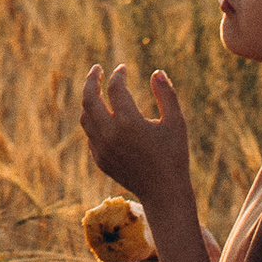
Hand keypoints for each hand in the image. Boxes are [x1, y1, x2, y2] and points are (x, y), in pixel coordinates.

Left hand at [79, 61, 194, 216]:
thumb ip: (166, 94)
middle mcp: (111, 134)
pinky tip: (102, 115)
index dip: (118, 75)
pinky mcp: (100, 160)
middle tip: (97, 69)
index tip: (123, 68)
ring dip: (89, 100)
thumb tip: (157, 72)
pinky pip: (90, 134)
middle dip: (92, 80)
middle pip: (89, 98)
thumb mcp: (176, 122)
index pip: (115, 88)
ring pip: (85, 117)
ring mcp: (102, 149)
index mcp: (129, 122)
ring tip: (97, 90)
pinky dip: (92, 120)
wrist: (164, 193)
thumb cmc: (173, 155)